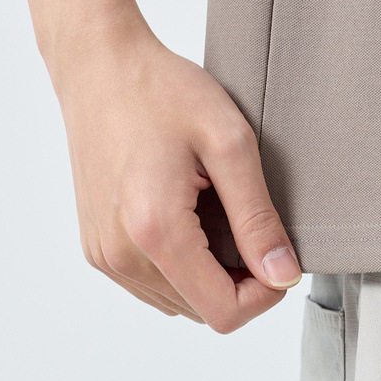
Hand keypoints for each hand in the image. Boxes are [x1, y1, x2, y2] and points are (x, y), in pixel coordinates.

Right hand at [52, 11, 301, 331]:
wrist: (99, 67)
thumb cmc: (160, 91)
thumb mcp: (229, 143)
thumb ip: (257, 218)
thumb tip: (283, 276)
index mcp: (155, 231)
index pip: (223, 312)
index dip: (265, 293)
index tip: (276, 252)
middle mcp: (121, 255)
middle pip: (202, 311)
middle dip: (238, 279)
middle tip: (245, 219)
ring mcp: (104, 255)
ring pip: (178, 301)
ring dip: (208, 273)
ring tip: (211, 209)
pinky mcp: (97, 248)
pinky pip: (152, 284)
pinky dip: (181, 264)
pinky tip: (186, 213)